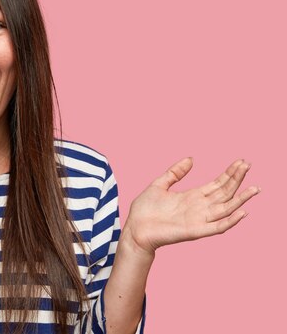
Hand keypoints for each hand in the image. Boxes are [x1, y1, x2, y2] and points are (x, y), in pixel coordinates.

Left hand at [123, 157, 258, 254]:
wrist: (134, 229)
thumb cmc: (144, 210)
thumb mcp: (159, 184)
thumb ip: (175, 172)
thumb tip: (191, 158)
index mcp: (192, 196)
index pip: (217, 184)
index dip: (229, 173)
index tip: (241, 162)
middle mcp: (199, 207)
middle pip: (224, 192)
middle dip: (237, 179)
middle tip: (248, 165)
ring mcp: (199, 219)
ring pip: (226, 208)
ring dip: (241, 199)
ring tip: (255, 188)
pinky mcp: (195, 231)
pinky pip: (217, 227)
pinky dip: (230, 221)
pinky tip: (242, 212)